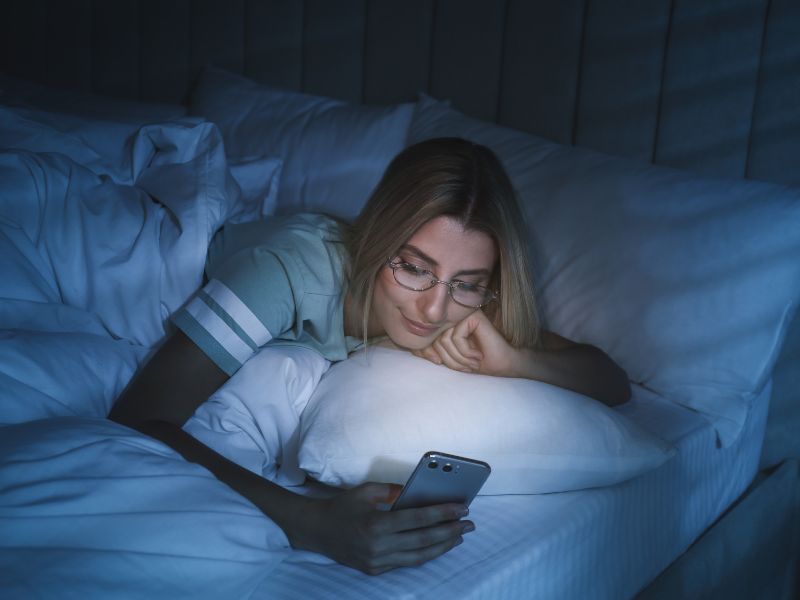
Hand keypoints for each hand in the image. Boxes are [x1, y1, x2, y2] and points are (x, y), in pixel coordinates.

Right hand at [287, 482, 472, 575]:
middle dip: (451, 531)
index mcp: (376, 524)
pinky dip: (426, 553)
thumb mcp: (366, 491)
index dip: (443, 514)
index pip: (418, 519)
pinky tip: (438, 545)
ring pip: (419, 556)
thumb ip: (394, 491)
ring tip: (459, 535)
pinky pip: (407, 562)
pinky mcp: (376, 570)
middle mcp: (379, 546)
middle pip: (424, 540)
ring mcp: (378, 561)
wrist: (317, 531)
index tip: (462, 508)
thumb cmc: (342, 507)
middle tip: (470, 523)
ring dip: (443, 546)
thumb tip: (420, 492)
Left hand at [412, 309, 525, 377]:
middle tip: (465, 367)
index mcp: (441, 324)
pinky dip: (465, 352)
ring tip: (472, 362)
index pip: (422, 336)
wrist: (500, 366)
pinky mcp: (472, 315)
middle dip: (447, 360)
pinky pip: (456, 336)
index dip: (427, 353)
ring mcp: (461, 314)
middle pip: (432, 339)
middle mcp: (449, 316)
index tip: (441, 364)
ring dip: (457, 358)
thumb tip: (413, 347)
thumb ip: (429, 351)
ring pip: (443, 339)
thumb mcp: (446, 359)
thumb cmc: (473, 363)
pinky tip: (477, 355)